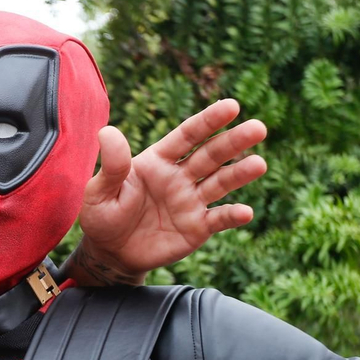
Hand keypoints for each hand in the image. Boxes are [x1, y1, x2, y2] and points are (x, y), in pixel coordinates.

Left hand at [70, 100, 266, 283]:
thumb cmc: (103, 216)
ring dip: (240, 173)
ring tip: (259, 164)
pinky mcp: (197, 227)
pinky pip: (218, 219)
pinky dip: (232, 216)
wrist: (110, 253)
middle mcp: (180, 176)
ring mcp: (191, 201)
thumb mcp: (99, 190)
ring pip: (221, 183)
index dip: (208, 121)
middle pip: (211, 155)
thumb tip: (108, 131)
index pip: (187, 135)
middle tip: (258, 128)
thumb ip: (112, 165)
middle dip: (234, 141)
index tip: (231, 106)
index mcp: (159, 160)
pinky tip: (245, 212)